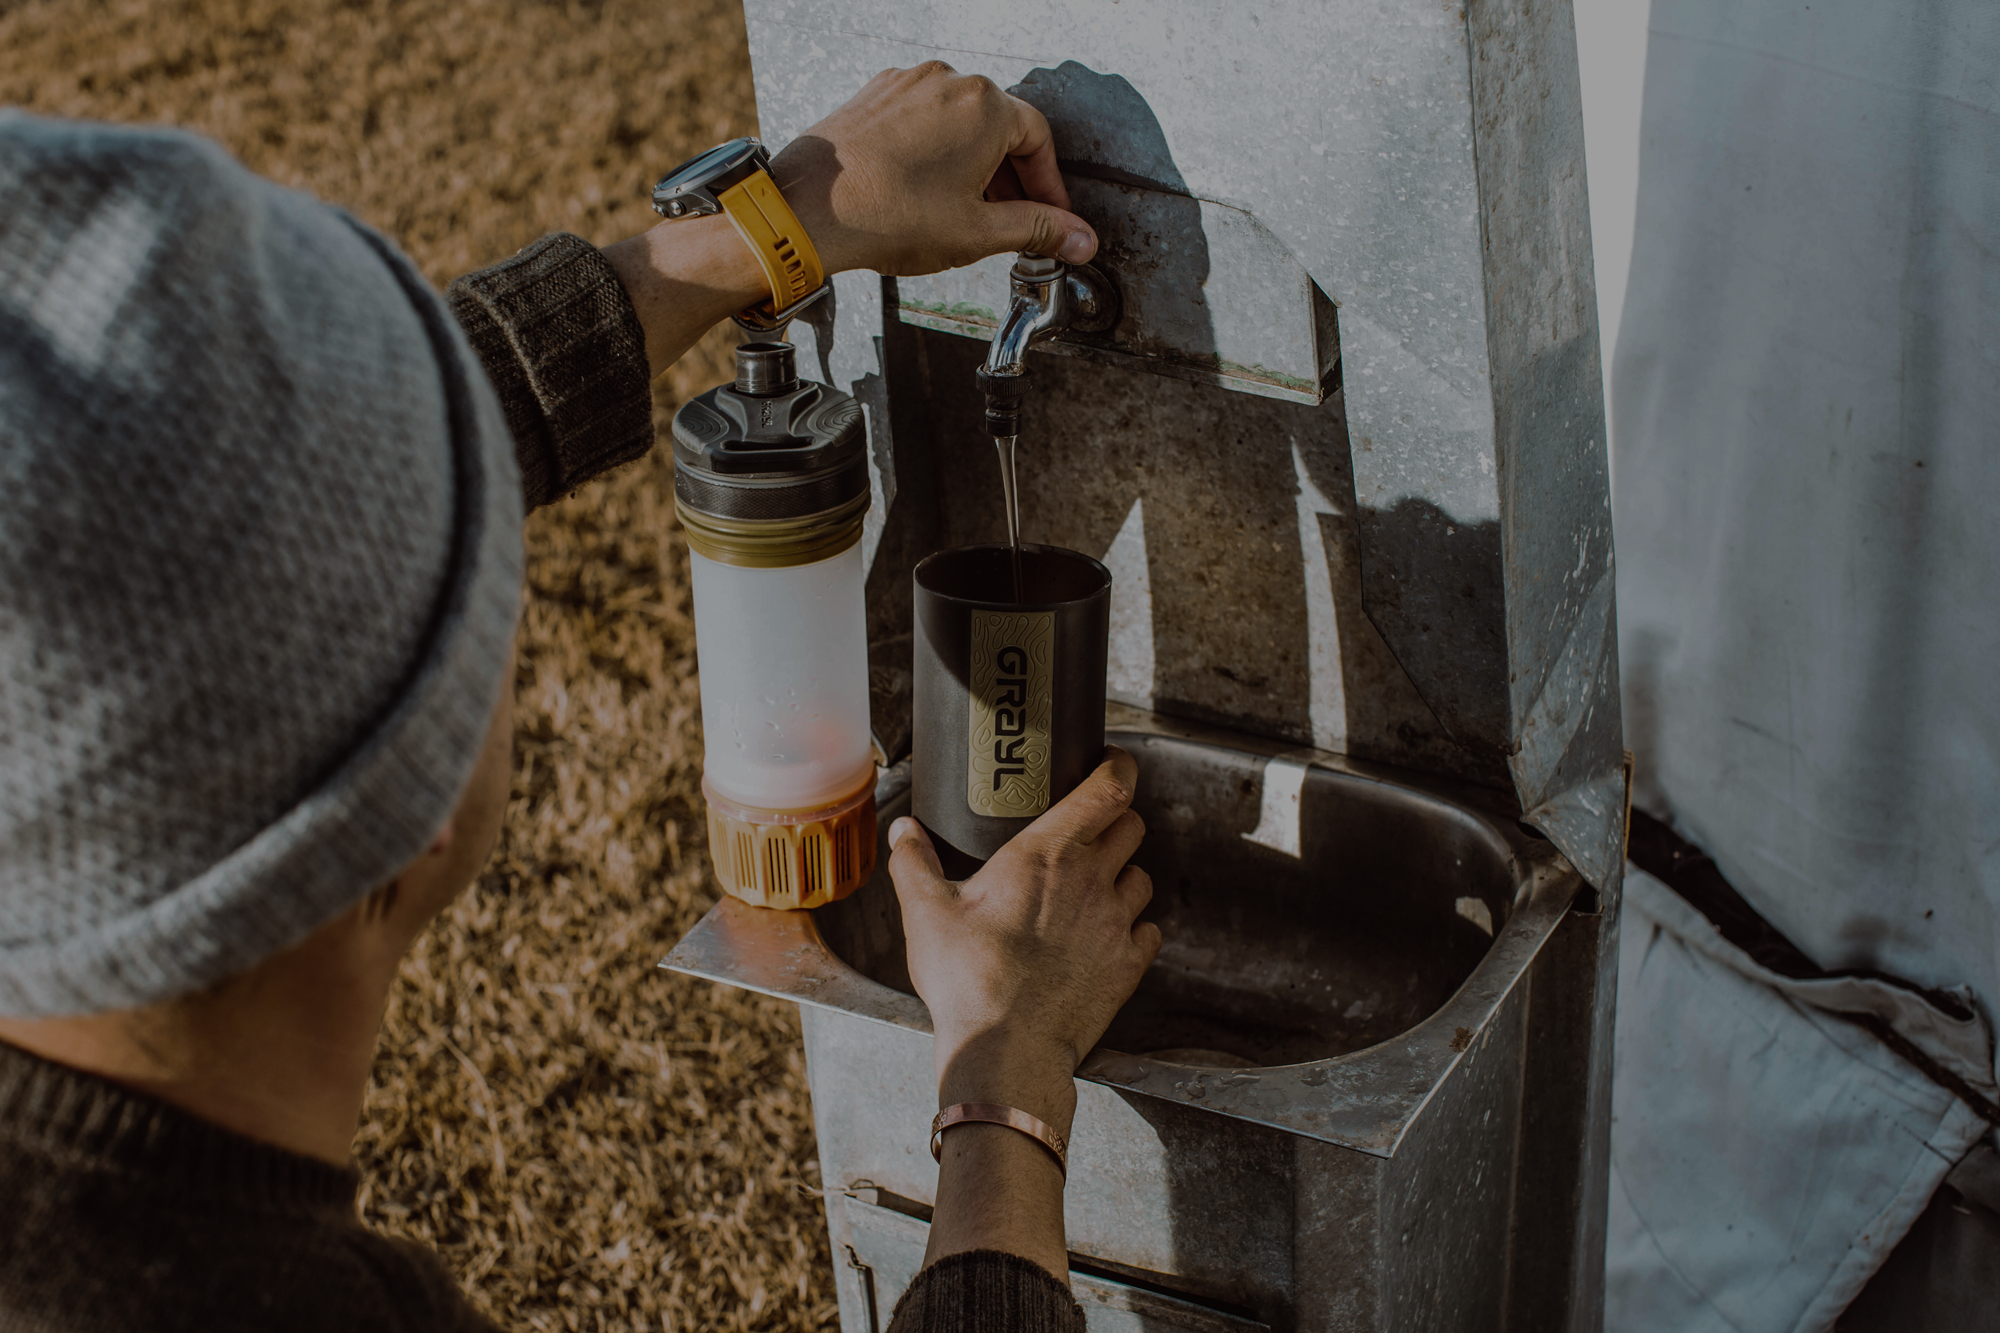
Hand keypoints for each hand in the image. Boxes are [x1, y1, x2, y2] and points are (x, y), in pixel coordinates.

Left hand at [772, 62, 1099, 277]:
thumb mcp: (978, 232)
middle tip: (1011, 221)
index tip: (1050, 215)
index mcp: (986, 107)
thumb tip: (1078, 238)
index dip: (1049, 184)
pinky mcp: (875, 95)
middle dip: (1011, 178)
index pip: (1039, 140)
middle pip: (1000, 127)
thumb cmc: (887, 214)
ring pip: (959, 123)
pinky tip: (924, 192)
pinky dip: (934, 152)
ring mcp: (907, 84)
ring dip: (972, 165)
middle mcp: (949, 83)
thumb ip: (1038, 229)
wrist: (809, 209)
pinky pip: (922, 120)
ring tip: (963, 212)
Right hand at [888, 747, 1159, 1131]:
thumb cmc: (967, 980)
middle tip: (1091, 828)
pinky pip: (1148, 931)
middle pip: (1132, 826)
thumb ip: (915, 863)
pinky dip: (1135, 927)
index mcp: (1047, 853)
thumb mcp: (926, 913)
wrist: (1007, 1050)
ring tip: (1095, 886)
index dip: (1119, 767)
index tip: (1113, 762)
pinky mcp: (1128, 966)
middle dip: (1117, 819)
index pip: (1108, 789)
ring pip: (1143, 877)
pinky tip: (1108, 936)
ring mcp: (1116, 923)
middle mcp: (1093, 879)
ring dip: (1124, 874)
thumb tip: (903, 832)